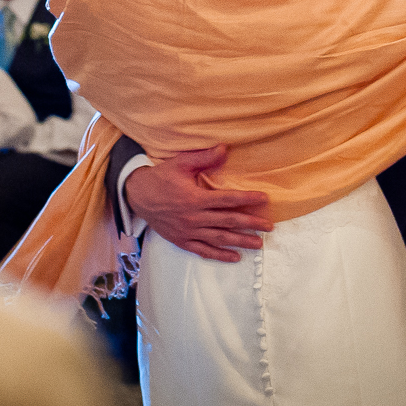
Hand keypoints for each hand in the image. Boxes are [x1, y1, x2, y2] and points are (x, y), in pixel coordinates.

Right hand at [124, 145, 272, 262]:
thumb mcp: (181, 163)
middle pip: (228, 222)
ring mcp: (188, 232)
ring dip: (240, 241)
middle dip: (251, 224)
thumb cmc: (161, 177)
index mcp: (195, 198)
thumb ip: (204, 158)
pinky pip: (203, 251)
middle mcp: (193, 218)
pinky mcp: (181, 241)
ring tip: (258, 243)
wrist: (137, 195)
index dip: (247, 199)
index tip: (264, 199)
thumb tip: (225, 149)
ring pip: (219, 238)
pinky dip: (219, 255)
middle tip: (269, 226)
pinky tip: (234, 257)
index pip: (227, 200)